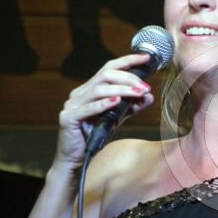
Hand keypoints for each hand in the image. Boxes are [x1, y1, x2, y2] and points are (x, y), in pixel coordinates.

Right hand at [55, 53, 154, 168]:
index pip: (109, 68)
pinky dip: (104, 104)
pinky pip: (88, 108)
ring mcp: (72, 104)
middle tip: (145, 87)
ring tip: (138, 93)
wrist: (75, 159)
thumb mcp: (117, 119)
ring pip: (99, 89)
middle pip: (105, 75)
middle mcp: (79, 93)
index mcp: (89, 90)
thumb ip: (131, 107)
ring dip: (121, 90)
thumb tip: (149, 96)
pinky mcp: (68, 118)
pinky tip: (117, 102)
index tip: (145, 58)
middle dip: (128, 78)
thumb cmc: (94, 136)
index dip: (127, 61)